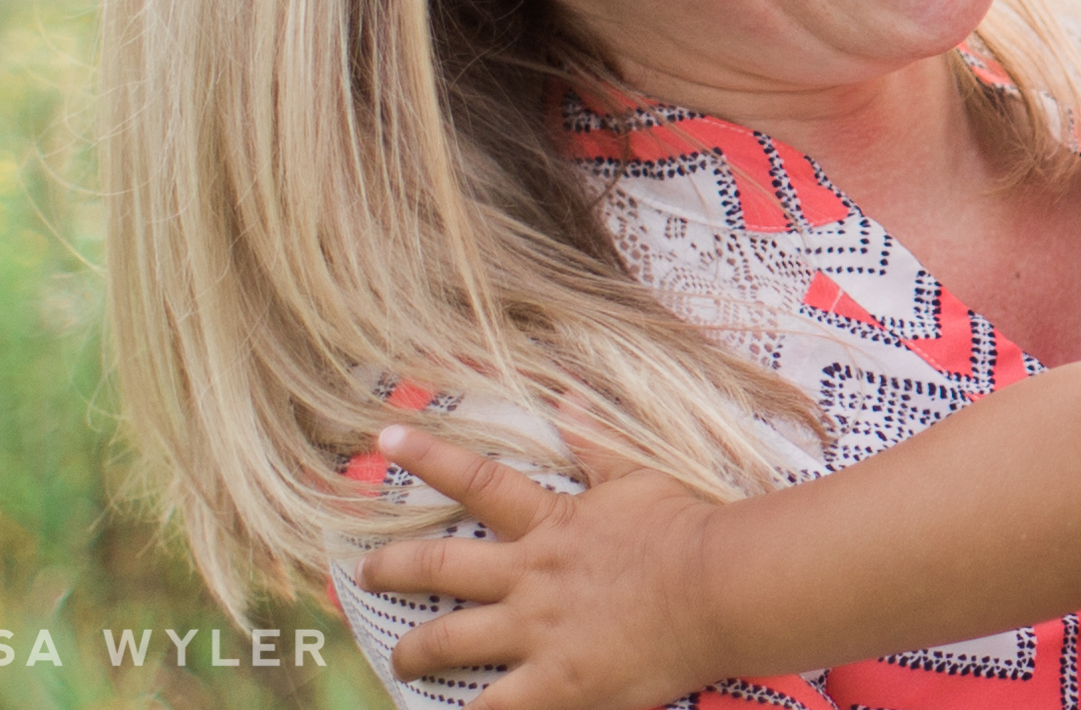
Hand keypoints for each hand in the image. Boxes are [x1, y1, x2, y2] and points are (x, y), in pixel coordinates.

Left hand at [351, 421, 725, 709]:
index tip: (385, 439)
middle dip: (394, 569)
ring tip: (398, 657)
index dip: (428, 458)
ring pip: (450, 642)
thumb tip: (569, 401)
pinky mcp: (554, 684)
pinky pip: (494, 708)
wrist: (716, 589)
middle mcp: (529, 576)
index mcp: (549, 524)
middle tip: (363, 573)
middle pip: (440, 568)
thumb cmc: (683, 531)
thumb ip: (597, 443)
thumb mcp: (637, 478)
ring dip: (415, 651)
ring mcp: (535, 632)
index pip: (476, 481)